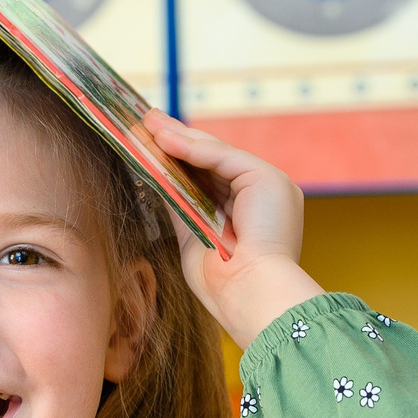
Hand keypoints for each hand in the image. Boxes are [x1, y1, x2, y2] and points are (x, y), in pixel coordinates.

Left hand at [143, 112, 324, 347]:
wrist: (249, 296)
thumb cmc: (224, 284)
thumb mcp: (194, 236)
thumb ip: (181, 206)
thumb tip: (158, 180)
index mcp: (255, 211)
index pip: (212, 176)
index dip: (182, 159)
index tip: (152, 143)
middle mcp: (266, 194)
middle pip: (213, 160)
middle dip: (178, 139)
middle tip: (146, 121)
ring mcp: (271, 184)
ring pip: (217, 153)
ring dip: (179, 138)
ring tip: (147, 124)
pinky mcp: (268, 178)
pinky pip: (223, 156)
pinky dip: (192, 148)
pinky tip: (165, 140)